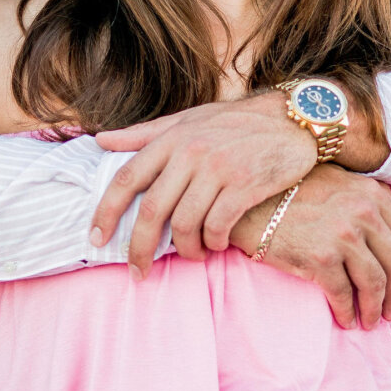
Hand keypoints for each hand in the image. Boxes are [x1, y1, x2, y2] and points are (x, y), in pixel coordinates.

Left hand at [92, 94, 317, 272]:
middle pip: (152, 210)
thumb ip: (145, 134)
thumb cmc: (237, 122)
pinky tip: (216, 245)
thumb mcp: (188, 119)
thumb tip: (101, 141)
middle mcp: (190, 152)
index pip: (127, 178)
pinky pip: (217, 226)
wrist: (294, 119)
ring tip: (192, 255)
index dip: (106, 212)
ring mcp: (218, 169)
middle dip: (140, 247)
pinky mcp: (245, 185)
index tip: (96, 239)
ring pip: (185, 224)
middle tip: (137, 271)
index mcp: (171, 138)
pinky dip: (212, 243)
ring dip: (185, 250)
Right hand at [231, 165, 390, 329]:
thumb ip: (367, 199)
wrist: (247, 202)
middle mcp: (363, 212)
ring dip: (374, 308)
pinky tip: (345, 320)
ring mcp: (343, 235)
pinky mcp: (321, 258)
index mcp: (372, 194)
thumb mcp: (337, 182)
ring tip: (370, 322)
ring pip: (374, 283)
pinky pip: (343, 294)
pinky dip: (347, 312)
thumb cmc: (289, 192)